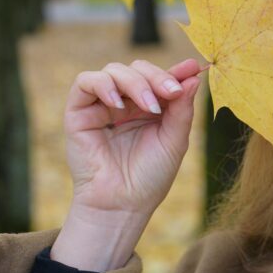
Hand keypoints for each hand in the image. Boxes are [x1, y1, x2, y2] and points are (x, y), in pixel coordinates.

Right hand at [63, 58, 202, 218]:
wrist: (123, 205)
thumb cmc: (150, 177)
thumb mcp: (175, 140)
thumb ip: (182, 108)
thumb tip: (193, 76)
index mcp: (150, 107)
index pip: (160, 78)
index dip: (176, 71)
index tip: (193, 67)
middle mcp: (126, 103)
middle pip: (138, 69)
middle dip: (157, 76)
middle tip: (172, 91)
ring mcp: (102, 106)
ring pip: (114, 71)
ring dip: (135, 82)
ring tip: (149, 106)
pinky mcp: (79, 112)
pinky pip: (85, 82)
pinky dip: (103, 85)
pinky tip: (118, 104)